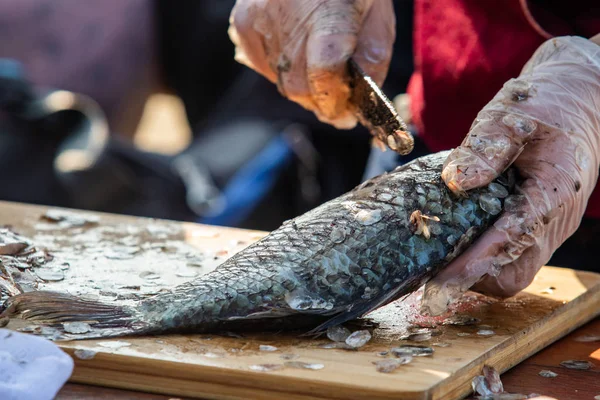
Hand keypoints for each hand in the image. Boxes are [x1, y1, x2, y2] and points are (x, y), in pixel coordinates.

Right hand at [228, 0, 395, 128]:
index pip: (325, 77)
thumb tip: (360, 98)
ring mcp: (261, 21)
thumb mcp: (378, 11)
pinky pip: (263, 66)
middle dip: (321, 102)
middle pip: (301, 88)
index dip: (335, 103)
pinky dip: (281, 70)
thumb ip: (373, 57)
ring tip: (319, 69)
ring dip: (304, 87)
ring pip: (282, 81)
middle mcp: (289, 20)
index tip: (346, 114)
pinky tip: (296, 55)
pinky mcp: (244, 21)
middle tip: (337, 100)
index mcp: (330, 16)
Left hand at [421, 35, 599, 315]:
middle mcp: (557, 220)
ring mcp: (550, 229)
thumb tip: (456, 181)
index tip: (442, 276)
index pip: (514, 237)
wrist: (576, 108)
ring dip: (477, 274)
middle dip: (473, 277)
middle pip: (515, 272)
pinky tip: (456, 245)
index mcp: (555, 189)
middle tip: (429, 268)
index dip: (477, 261)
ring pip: (514, 273)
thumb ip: (485, 148)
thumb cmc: (542, 109)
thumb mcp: (510, 117)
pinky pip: (513, 261)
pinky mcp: (539, 230)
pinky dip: (485, 263)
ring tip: (438, 259)